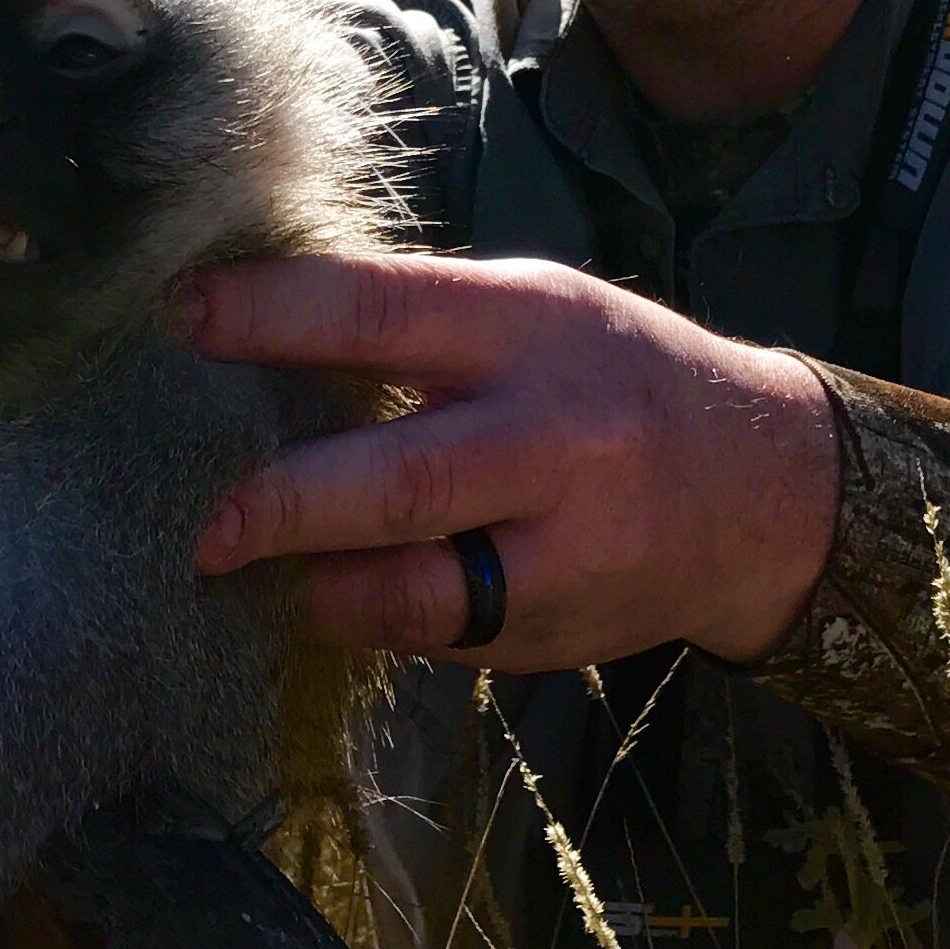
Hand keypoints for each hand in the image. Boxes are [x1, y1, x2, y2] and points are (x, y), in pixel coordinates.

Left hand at [177, 253, 838, 668]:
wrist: (767, 491)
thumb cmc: (618, 380)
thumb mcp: (538, 312)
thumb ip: (423, 329)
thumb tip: (261, 335)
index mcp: (531, 329)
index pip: (381, 312)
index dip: (270, 315)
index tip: (181, 315)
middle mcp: (551, 438)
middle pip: (394, 481)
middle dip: (280, 505)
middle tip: (206, 526)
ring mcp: (561, 548)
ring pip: (413, 590)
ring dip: (317, 587)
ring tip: (262, 573)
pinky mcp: (553, 630)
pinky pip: (435, 636)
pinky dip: (373, 618)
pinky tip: (339, 596)